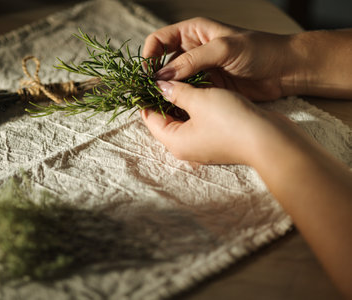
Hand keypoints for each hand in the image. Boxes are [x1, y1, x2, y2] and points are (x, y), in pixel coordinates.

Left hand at [141, 80, 269, 164]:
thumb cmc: (231, 121)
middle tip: (164, 72)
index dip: (146, 97)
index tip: (147, 77)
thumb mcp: (199, 100)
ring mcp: (201, 144)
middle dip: (163, 96)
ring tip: (180, 75)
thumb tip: (159, 86)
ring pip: (182, 118)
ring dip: (180, 99)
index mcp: (174, 142)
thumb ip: (176, 91)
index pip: (150, 118)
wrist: (269, 139)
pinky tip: (198, 87)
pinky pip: (198, 120)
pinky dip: (195, 105)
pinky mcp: (215, 139)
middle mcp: (184, 147)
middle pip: (165, 118)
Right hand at [143, 17, 296, 100]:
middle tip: (149, 95)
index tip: (147, 74)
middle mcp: (192, 51)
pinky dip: (179, 102)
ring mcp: (199, 71)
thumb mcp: (223, 49)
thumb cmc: (259, 50)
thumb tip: (162, 76)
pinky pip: (186, 95)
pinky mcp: (207, 88)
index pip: (159, 40)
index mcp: (193, 33)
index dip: (149, 55)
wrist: (285, 70)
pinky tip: (175, 111)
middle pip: (162, 64)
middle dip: (154, 78)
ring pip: (173, 82)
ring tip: (159, 106)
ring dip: (165, 93)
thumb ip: (192, 61)